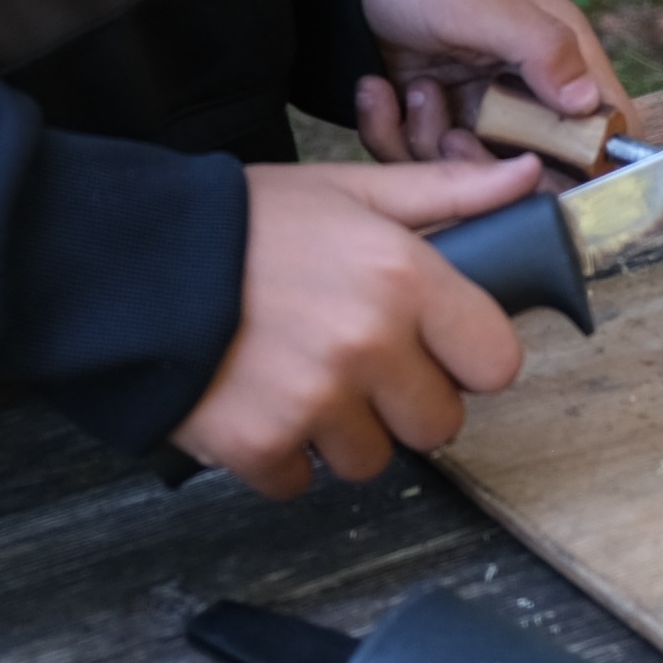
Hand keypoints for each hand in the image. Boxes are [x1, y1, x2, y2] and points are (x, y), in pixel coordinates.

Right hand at [171, 156, 541, 497]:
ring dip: (342, 434)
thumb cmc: (246, 223)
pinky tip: (259, 403)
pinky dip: (281, 458)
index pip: (496, 362)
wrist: (134, 261)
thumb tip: (529, 179)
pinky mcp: (259, 445)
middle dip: (404, 402)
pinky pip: (300, 483)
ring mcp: (314, 402)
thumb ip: (446, 194)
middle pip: (438, 424)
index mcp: (404, 278)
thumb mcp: (351, 191)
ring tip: (299, 377)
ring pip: (371, 460)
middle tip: (357, 363)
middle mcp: (369, 344)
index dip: (468, 358)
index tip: (438, 348)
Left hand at [353, 0, 633, 164]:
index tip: (543, 174)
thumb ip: (542, 48)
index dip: (591, 162)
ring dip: (431, 142)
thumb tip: (588, 101)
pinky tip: (380, 92)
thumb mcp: (484, 4)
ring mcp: (481, 111)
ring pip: (472, 172)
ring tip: (416, 90)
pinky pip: (420, 159)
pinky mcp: (436, 122)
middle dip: (488, 167)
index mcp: (562, 56)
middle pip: (537, 170)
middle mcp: (528, 92)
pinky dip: (392, 133)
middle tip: (452, 134)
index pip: (606, 125)